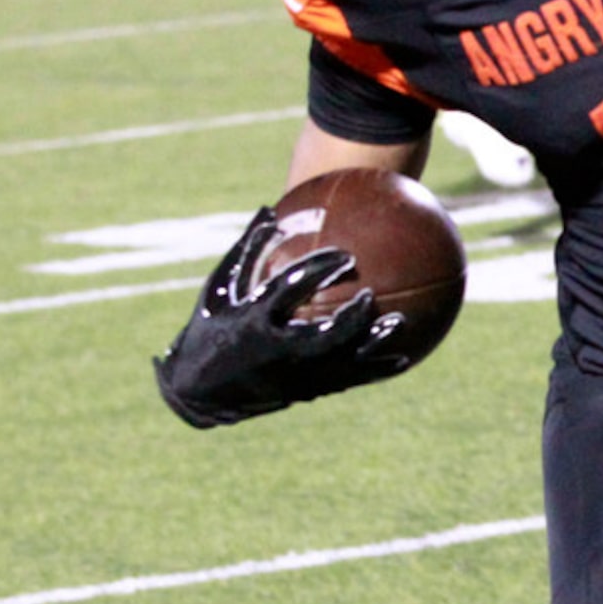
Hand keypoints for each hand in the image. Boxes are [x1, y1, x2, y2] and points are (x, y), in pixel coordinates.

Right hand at [153, 208, 410, 427]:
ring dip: (372, 346)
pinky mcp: (304, 393)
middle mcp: (275, 351)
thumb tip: (270, 210)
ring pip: (340, 364)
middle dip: (350, 317)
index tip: (345, 256)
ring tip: (399, 324)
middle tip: (372, 295)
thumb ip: (247, 251)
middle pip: (323, 335)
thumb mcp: (220, 288)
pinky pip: (346, 382)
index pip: (291, 290)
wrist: (198, 392)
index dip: (319, 271)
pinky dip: (375, 371)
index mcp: (253, 319)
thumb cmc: (209, 327)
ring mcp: (292, 377)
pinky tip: (404, 360)